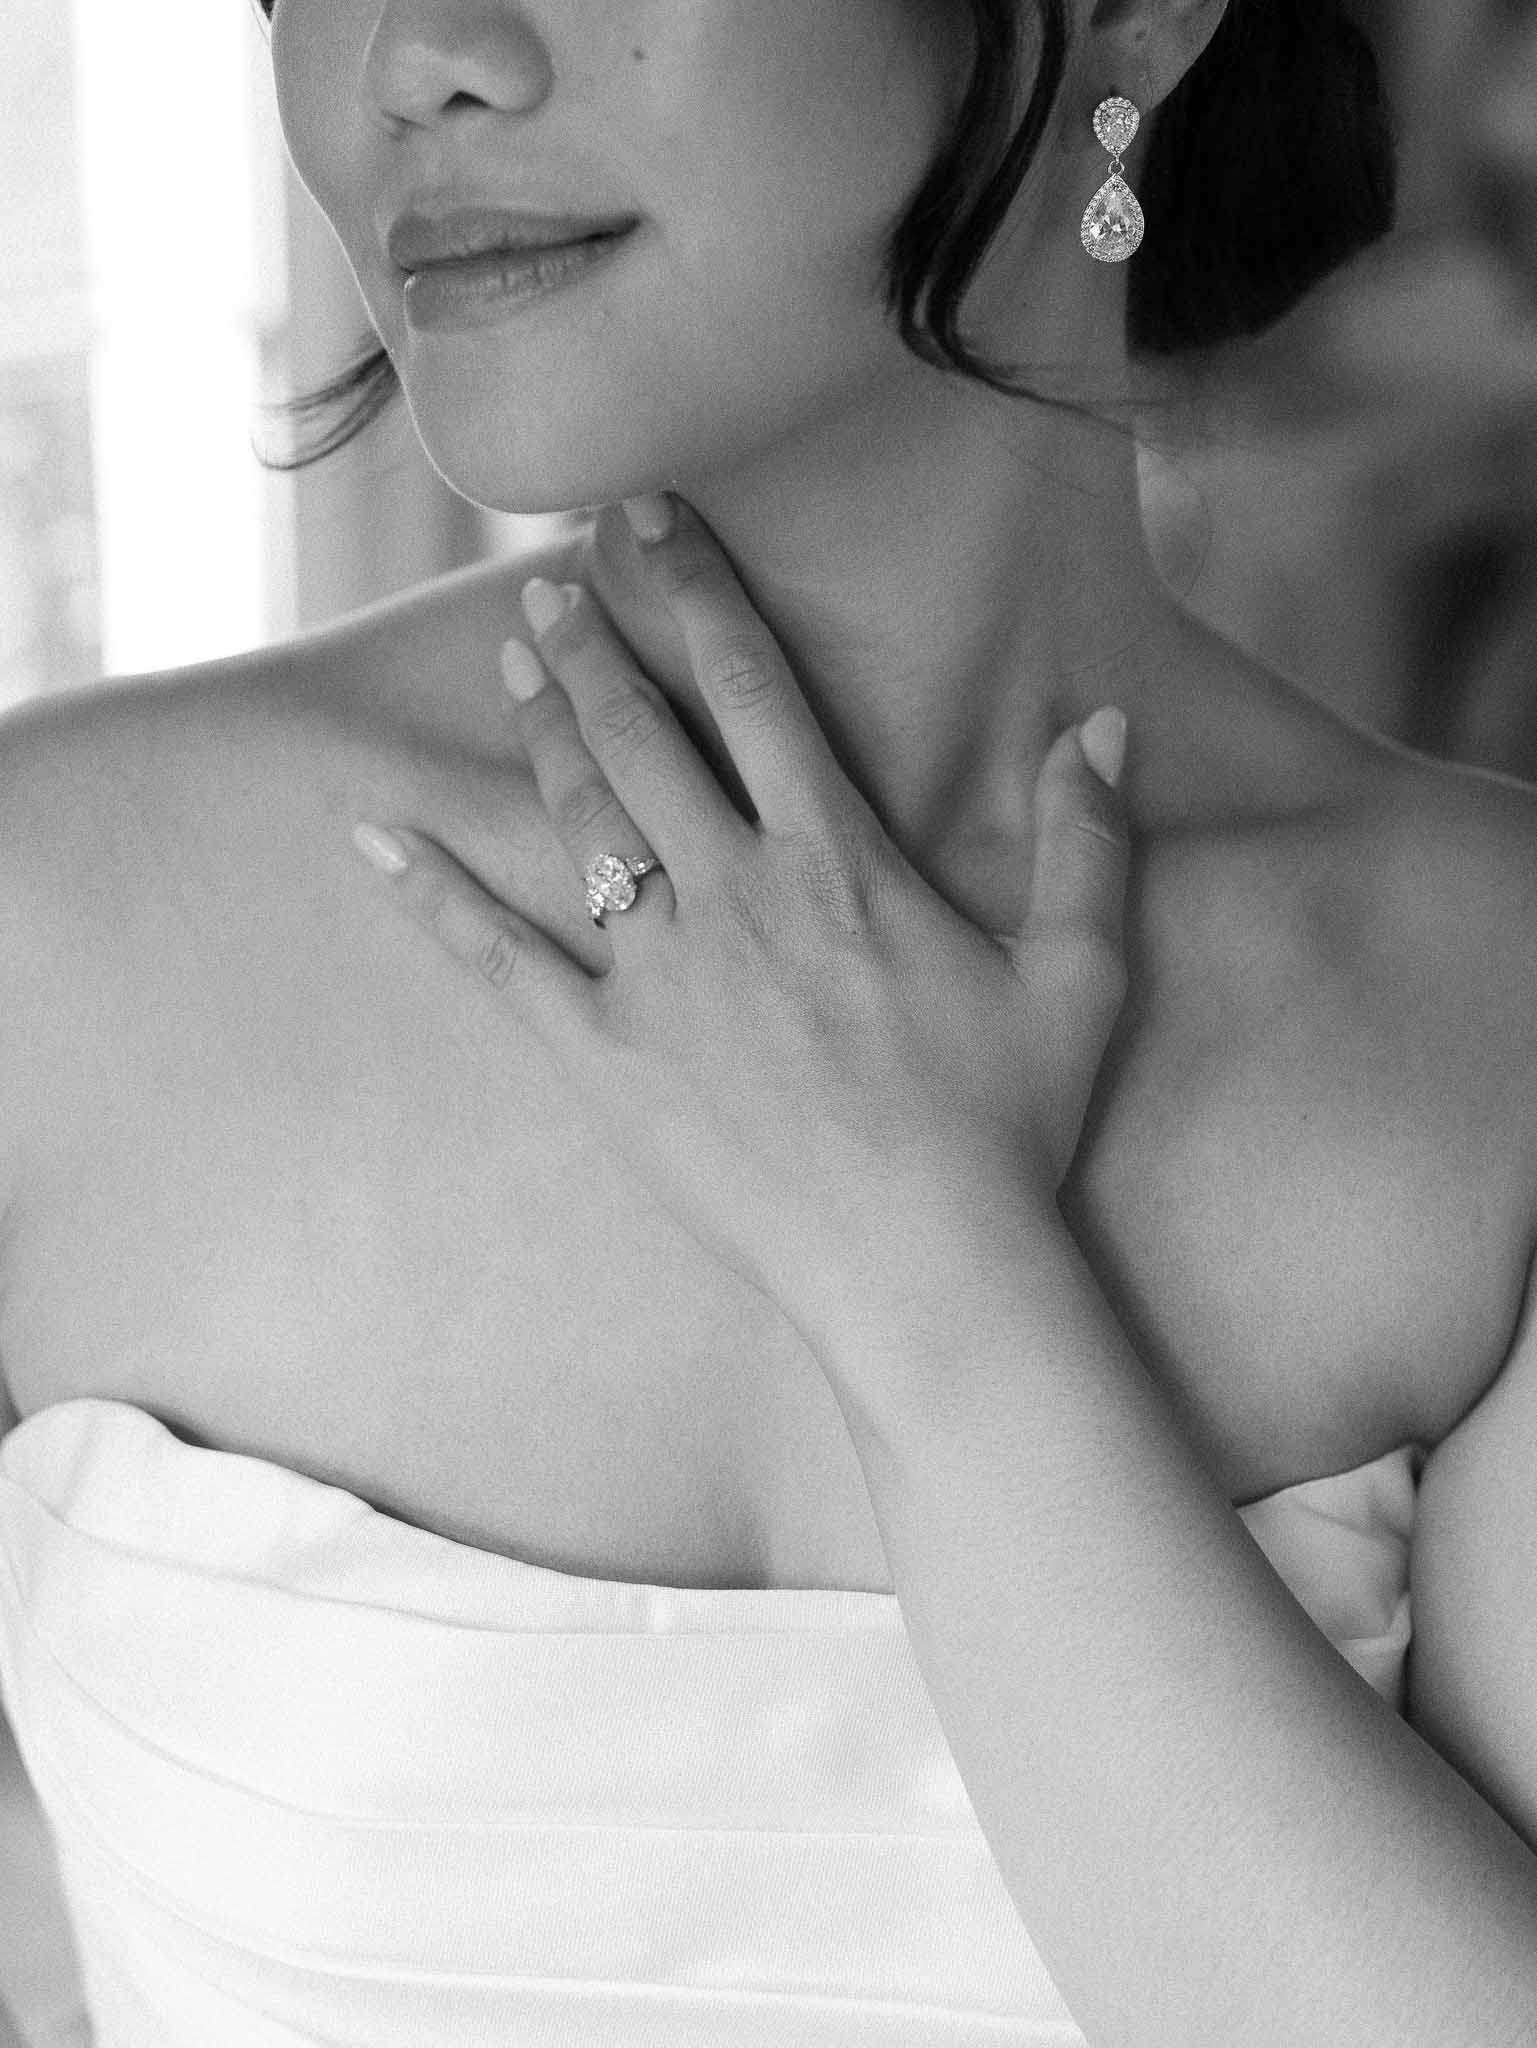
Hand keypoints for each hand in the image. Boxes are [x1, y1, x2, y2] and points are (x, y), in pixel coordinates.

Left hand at [351, 494, 1131, 1342]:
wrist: (925, 1267)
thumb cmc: (1007, 1127)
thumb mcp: (1078, 977)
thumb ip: (1087, 842)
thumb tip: (1100, 725)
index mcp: (839, 861)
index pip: (756, 688)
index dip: (698, 591)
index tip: (650, 517)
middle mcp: (737, 895)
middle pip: (644, 737)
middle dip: (592, 648)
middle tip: (548, 586)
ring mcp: (660, 976)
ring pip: (579, 821)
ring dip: (539, 732)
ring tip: (510, 665)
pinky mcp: (605, 1058)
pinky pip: (499, 961)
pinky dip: (432, 896)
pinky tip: (376, 838)